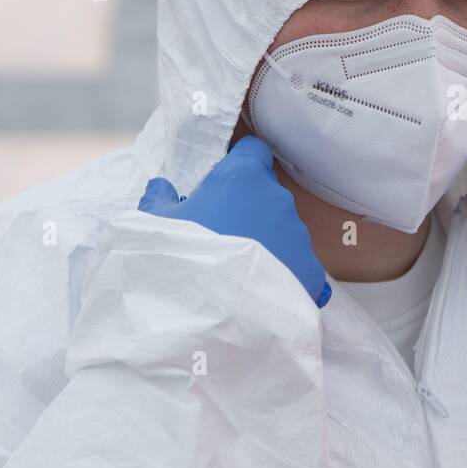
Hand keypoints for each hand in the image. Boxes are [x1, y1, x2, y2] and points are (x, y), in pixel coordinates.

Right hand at [138, 136, 331, 307]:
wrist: (209, 316)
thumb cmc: (179, 259)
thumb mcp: (154, 224)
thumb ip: (159, 200)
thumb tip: (160, 188)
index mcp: (244, 178)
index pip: (253, 152)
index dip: (239, 163)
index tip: (224, 182)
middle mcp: (279, 200)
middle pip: (268, 193)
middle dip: (249, 208)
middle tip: (223, 235)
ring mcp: (299, 236)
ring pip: (285, 230)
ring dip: (268, 242)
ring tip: (240, 272)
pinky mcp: (313, 272)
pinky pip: (302, 267)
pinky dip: (288, 276)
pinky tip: (266, 293)